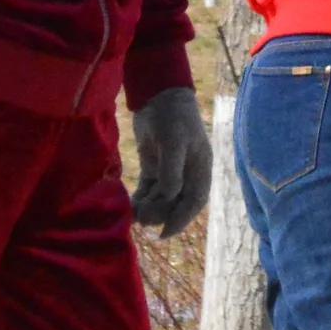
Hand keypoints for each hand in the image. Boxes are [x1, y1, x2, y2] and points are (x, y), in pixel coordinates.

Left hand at [130, 85, 207, 235]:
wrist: (159, 96)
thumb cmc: (173, 117)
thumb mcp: (174, 142)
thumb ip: (172, 171)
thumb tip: (169, 196)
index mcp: (200, 169)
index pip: (194, 202)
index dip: (181, 220)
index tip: (164, 233)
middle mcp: (187, 174)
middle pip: (176, 204)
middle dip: (160, 214)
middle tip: (142, 217)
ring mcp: (169, 172)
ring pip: (160, 199)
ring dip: (148, 209)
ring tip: (134, 213)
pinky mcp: (153, 167)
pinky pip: (148, 190)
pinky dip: (140, 200)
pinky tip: (130, 207)